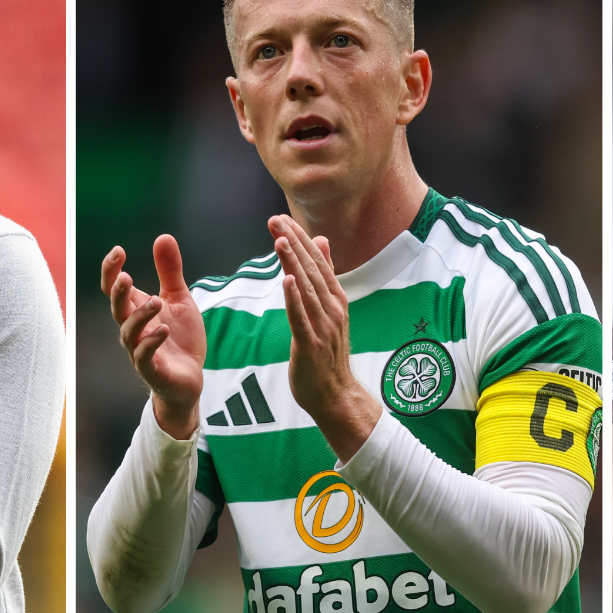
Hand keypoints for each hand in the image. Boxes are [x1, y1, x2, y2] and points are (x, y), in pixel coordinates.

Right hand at [101, 236, 205, 438]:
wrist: (189, 378)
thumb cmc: (179, 338)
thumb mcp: (179, 299)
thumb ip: (169, 271)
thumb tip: (163, 236)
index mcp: (136, 309)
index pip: (114, 288)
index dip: (111, 270)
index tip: (118, 250)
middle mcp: (133, 329)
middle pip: (117, 308)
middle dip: (118, 293)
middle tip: (125, 277)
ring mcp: (140, 350)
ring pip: (129, 332)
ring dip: (140, 316)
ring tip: (156, 302)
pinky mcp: (153, 370)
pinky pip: (144, 356)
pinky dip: (152, 342)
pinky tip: (164, 329)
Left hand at [269, 215, 380, 461]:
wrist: (336, 395)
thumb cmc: (328, 354)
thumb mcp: (328, 310)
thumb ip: (324, 276)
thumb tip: (321, 242)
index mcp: (335, 299)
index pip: (316, 262)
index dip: (299, 238)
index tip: (282, 218)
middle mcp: (332, 308)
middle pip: (311, 270)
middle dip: (293, 243)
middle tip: (275, 219)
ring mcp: (323, 327)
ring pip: (306, 289)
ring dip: (293, 263)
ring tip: (280, 240)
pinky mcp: (311, 345)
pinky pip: (301, 318)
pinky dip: (295, 299)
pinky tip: (287, 281)